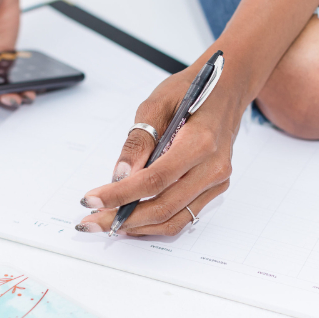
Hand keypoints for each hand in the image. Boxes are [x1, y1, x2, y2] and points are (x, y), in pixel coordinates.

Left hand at [75, 60, 245, 235]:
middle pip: (164, 206)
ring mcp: (216, 181)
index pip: (155, 179)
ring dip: (137, 227)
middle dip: (123, 218)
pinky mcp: (214, 189)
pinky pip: (184, 216)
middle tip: (91, 220)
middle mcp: (213, 167)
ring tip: (106, 222)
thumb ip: (138, 142)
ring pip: (174, 220)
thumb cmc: (191, 91)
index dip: (120, 194)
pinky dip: (155, 223)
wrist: (226, 89)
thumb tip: (119, 176)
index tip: (92, 200)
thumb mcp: (156, 104)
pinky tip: (132, 219)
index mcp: (200, 142)